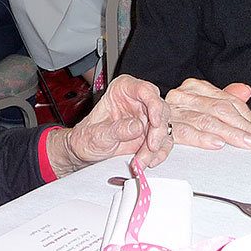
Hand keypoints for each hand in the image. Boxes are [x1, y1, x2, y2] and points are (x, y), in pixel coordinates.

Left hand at [48, 75, 170, 174]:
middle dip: (157, 131)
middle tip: (151, 147)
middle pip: (160, 109)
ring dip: (156, 148)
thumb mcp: (97, 134)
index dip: (154, 105)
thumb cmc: (87, 138)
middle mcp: (138, 101)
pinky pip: (164, 142)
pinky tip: (148, 161)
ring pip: (164, 128)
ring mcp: (146, 117)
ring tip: (141, 161)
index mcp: (123, 89)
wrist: (86, 153)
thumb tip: (137, 126)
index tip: (155, 122)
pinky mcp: (151, 134)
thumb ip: (117, 129)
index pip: (145, 89)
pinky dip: (159, 154)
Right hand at [165, 79, 250, 149]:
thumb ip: (223, 100)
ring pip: (204, 120)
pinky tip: (216, 143)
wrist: (127, 129)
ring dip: (228, 133)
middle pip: (218, 109)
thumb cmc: (169, 120)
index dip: (247, 117)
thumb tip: (246, 91)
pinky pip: (182, 133)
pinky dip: (201, 138)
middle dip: (242, 127)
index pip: (226, 101)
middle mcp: (180, 97)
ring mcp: (169, 112)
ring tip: (245, 143)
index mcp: (192, 89)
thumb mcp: (199, 107)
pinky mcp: (158, 129)